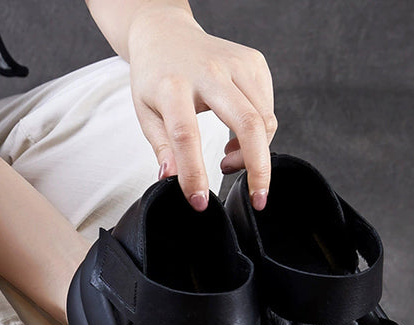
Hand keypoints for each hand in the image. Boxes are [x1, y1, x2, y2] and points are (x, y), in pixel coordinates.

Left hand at [126, 4, 276, 209]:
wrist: (166, 34)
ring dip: (255, 153)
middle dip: (257, 168)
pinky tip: (236, 138)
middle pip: (248, 123)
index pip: (186, 135)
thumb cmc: (154, 76)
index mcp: (174, 85)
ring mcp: (237, 63)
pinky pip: (267, 108)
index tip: (199, 201)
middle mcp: (210, 71)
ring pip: (264, 119)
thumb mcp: (145, 113)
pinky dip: (259, 133)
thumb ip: (161, 147)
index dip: (194, 172)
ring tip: (228, 160)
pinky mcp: (254, 62)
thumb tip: (170, 179)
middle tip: (257, 199)